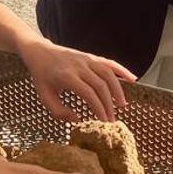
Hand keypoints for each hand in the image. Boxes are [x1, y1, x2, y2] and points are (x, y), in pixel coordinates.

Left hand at [19, 38, 135, 121]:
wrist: (40, 52)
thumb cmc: (42, 77)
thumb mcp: (45, 97)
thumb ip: (59, 112)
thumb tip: (78, 119)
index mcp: (67, 76)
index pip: (88, 93)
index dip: (99, 108)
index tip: (104, 121)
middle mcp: (79, 66)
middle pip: (100, 85)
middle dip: (109, 104)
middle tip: (112, 119)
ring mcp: (86, 59)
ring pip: (108, 73)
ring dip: (118, 89)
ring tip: (123, 105)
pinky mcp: (91, 56)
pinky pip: (109, 62)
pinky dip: (122, 70)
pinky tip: (132, 79)